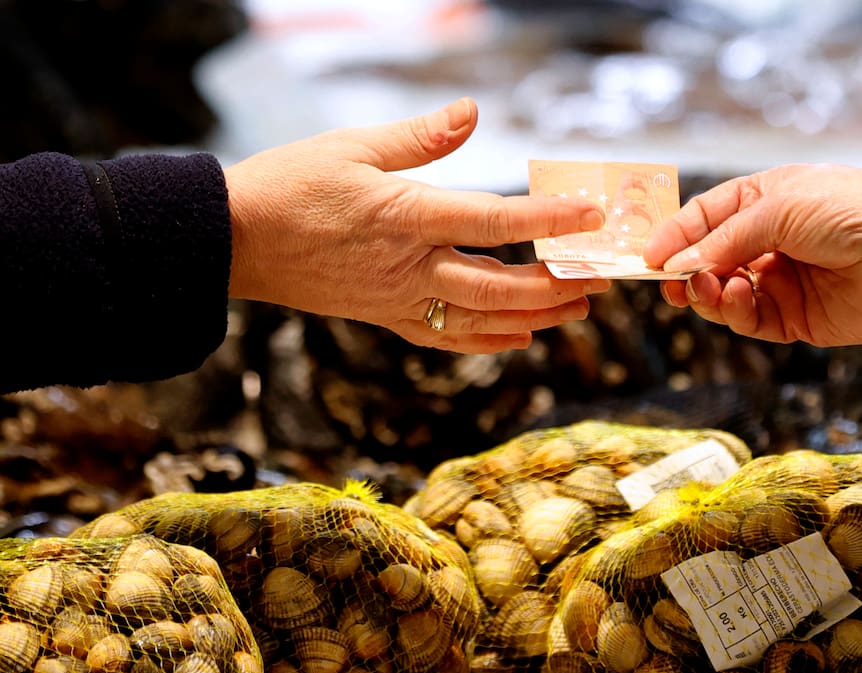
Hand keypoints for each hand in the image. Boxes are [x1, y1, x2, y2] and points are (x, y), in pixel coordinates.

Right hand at [224, 98, 608, 352]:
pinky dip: (486, 340)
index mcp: (406, 216)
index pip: (494, 219)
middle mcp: (409, 267)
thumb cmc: (290, 185)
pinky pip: (445, 338)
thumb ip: (421, 136)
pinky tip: (517, 337)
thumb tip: (472, 112)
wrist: (234, 241)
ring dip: (533, 316)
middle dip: (555, 285)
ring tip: (574, 307)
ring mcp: (398, 299)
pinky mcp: (385, 317)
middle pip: (499, 286)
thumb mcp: (352, 146)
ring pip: (480, 319)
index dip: (548, 219)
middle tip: (596, 279)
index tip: (590, 216)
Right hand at [644, 164, 861, 346]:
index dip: (675, 237)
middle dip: (685, 273)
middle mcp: (767, 241)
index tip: (647, 257)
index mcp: (763, 201)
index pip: (704, 219)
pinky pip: (750, 320)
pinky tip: (739, 296)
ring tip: (707, 288)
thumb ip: (724, 238)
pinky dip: (737, 312)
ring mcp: (780, 281)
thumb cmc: (848, 209)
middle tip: (668, 283)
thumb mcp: (778, 207)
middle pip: (707, 262)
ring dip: (708, 293)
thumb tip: (679, 264)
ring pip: (724, 295)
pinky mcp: (794, 318)